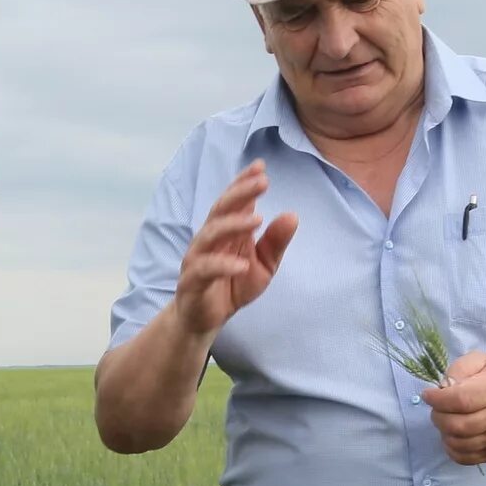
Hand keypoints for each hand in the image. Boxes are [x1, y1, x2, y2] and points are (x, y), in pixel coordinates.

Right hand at [172, 163, 298, 336]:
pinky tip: (241, 265)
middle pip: (221, 209)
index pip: (234, 200)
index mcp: (227, 231)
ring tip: (258, 219)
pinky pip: (204, 269)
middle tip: (262, 182)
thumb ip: (275, 242)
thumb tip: (293, 215)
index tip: (261, 166)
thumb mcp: (264, 265)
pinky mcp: (192, 282)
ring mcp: (198, 258)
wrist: (205, 319)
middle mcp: (209, 239)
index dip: (244, 182)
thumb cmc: (233, 286)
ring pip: (210, 234)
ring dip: (233, 224)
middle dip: (240, 193)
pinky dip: (222, 265)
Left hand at [421, 352, 485, 464]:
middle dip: (438, 417)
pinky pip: (465, 458)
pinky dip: (452, 448)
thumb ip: (460, 369)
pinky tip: (452, 436)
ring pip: (460, 444)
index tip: (428, 395)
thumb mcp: (481, 361)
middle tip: (436, 409)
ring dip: (444, 433)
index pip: (461, 399)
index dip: (439, 399)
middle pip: (458, 425)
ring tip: (445, 421)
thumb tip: (444, 387)